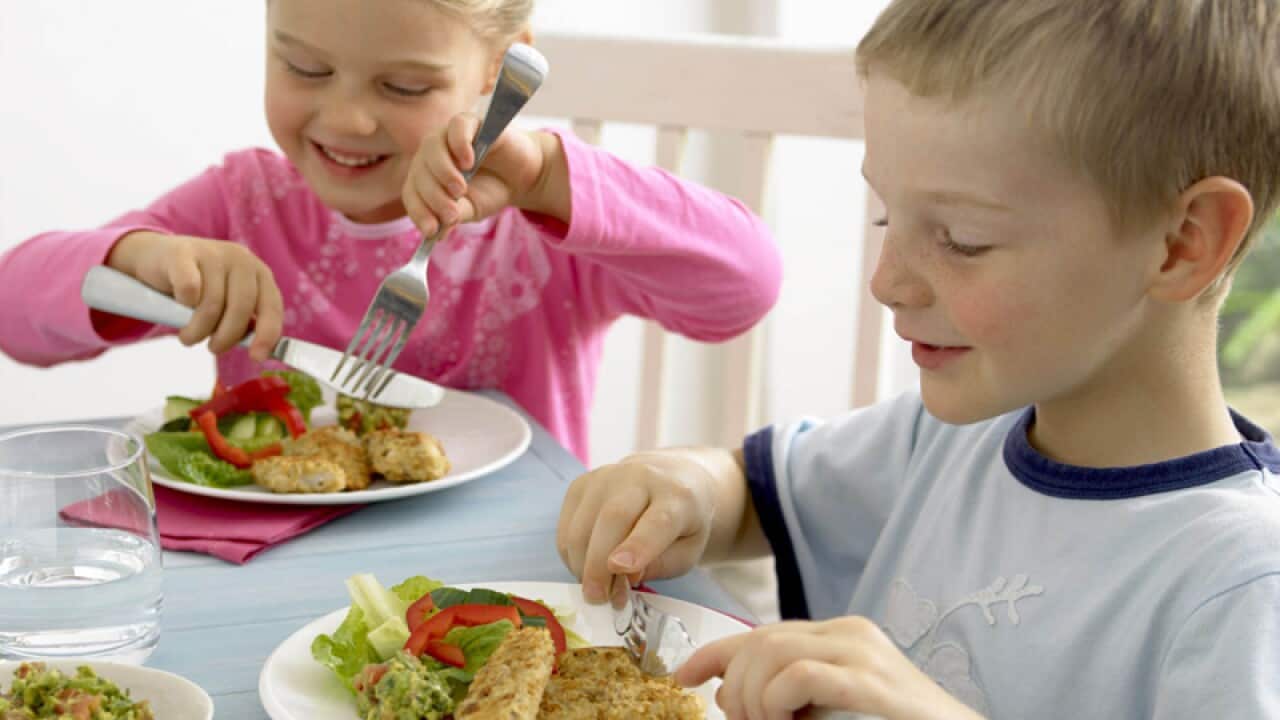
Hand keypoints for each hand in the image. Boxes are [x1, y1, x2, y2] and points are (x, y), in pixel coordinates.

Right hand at [105, 231, 282, 360]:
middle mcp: (240, 259)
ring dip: (198, 330)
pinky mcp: (182, 253)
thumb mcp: (227, 301)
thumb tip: (258, 349)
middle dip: (226, 336)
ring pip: (212, 305)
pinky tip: (177, 308)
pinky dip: (183, 306)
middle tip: (213, 348)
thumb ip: (245, 320)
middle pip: (241, 308)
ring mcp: (212, 253)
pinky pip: (189, 289)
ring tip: (189, 336)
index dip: (267, 334)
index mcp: (258, 272)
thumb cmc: (198, 288)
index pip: (272, 306)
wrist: (154, 258)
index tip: (256, 357)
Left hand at [402, 113, 556, 235]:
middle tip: (451, 215)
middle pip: (420, 171)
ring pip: (432, 147)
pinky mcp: (469, 123)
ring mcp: (447, 136)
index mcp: (425, 176)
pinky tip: (469, 163)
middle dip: (433, 196)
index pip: (412, 192)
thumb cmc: (491, 191)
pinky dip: (459, 144)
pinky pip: (456, 127)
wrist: (522, 176)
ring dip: (442, 171)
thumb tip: (437, 232)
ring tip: (460, 190)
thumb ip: (453, 216)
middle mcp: (431, 154)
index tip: (432, 231)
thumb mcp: (472, 209)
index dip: (419, 212)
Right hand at [556, 451, 718, 603]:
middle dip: (599, 564)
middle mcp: (640, 477)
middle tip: (597, 597)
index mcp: (677, 495)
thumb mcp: (688, 550)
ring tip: (596, 588)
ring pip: (583, 525)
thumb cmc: (683, 521)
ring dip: (582, 564)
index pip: (658, 520)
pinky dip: (571, 556)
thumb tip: (625, 575)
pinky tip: (587, 567)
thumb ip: (662, 564)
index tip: (620, 568)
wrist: (671, 477)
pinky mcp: (581, 484)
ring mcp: (606, 476)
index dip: (638, 546)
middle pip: (612, 519)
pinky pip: (567, 527)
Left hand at [676, 618, 983, 719]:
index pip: (762, 632)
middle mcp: (848, 634)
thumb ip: (789, 695)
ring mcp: (862, 653)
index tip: (684, 676)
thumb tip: (729, 697)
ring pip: (771, 652)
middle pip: (760, 640)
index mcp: (838, 638)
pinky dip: (776, 702)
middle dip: (735, 683)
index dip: (715, 652)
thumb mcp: (827, 709)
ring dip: (754, 698)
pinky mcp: (870, 681)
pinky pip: (798, 676)